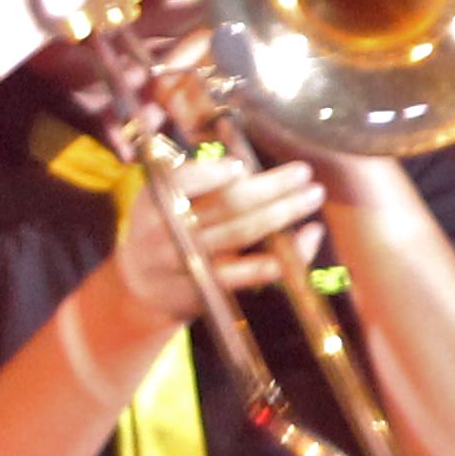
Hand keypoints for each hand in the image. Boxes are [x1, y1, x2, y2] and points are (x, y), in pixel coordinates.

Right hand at [105, 143, 322, 326]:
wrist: (143, 288)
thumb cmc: (166, 231)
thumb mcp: (166, 200)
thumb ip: (198, 181)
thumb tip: (248, 169)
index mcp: (156, 199)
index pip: (182, 181)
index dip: (212, 173)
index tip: (241, 166)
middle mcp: (165, 230)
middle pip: (225, 204)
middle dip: (270, 186)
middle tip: (303, 172)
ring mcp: (186, 260)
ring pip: (241, 232)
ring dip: (282, 211)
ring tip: (311, 196)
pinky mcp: (207, 288)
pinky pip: (250, 271)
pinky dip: (282, 255)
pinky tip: (307, 237)